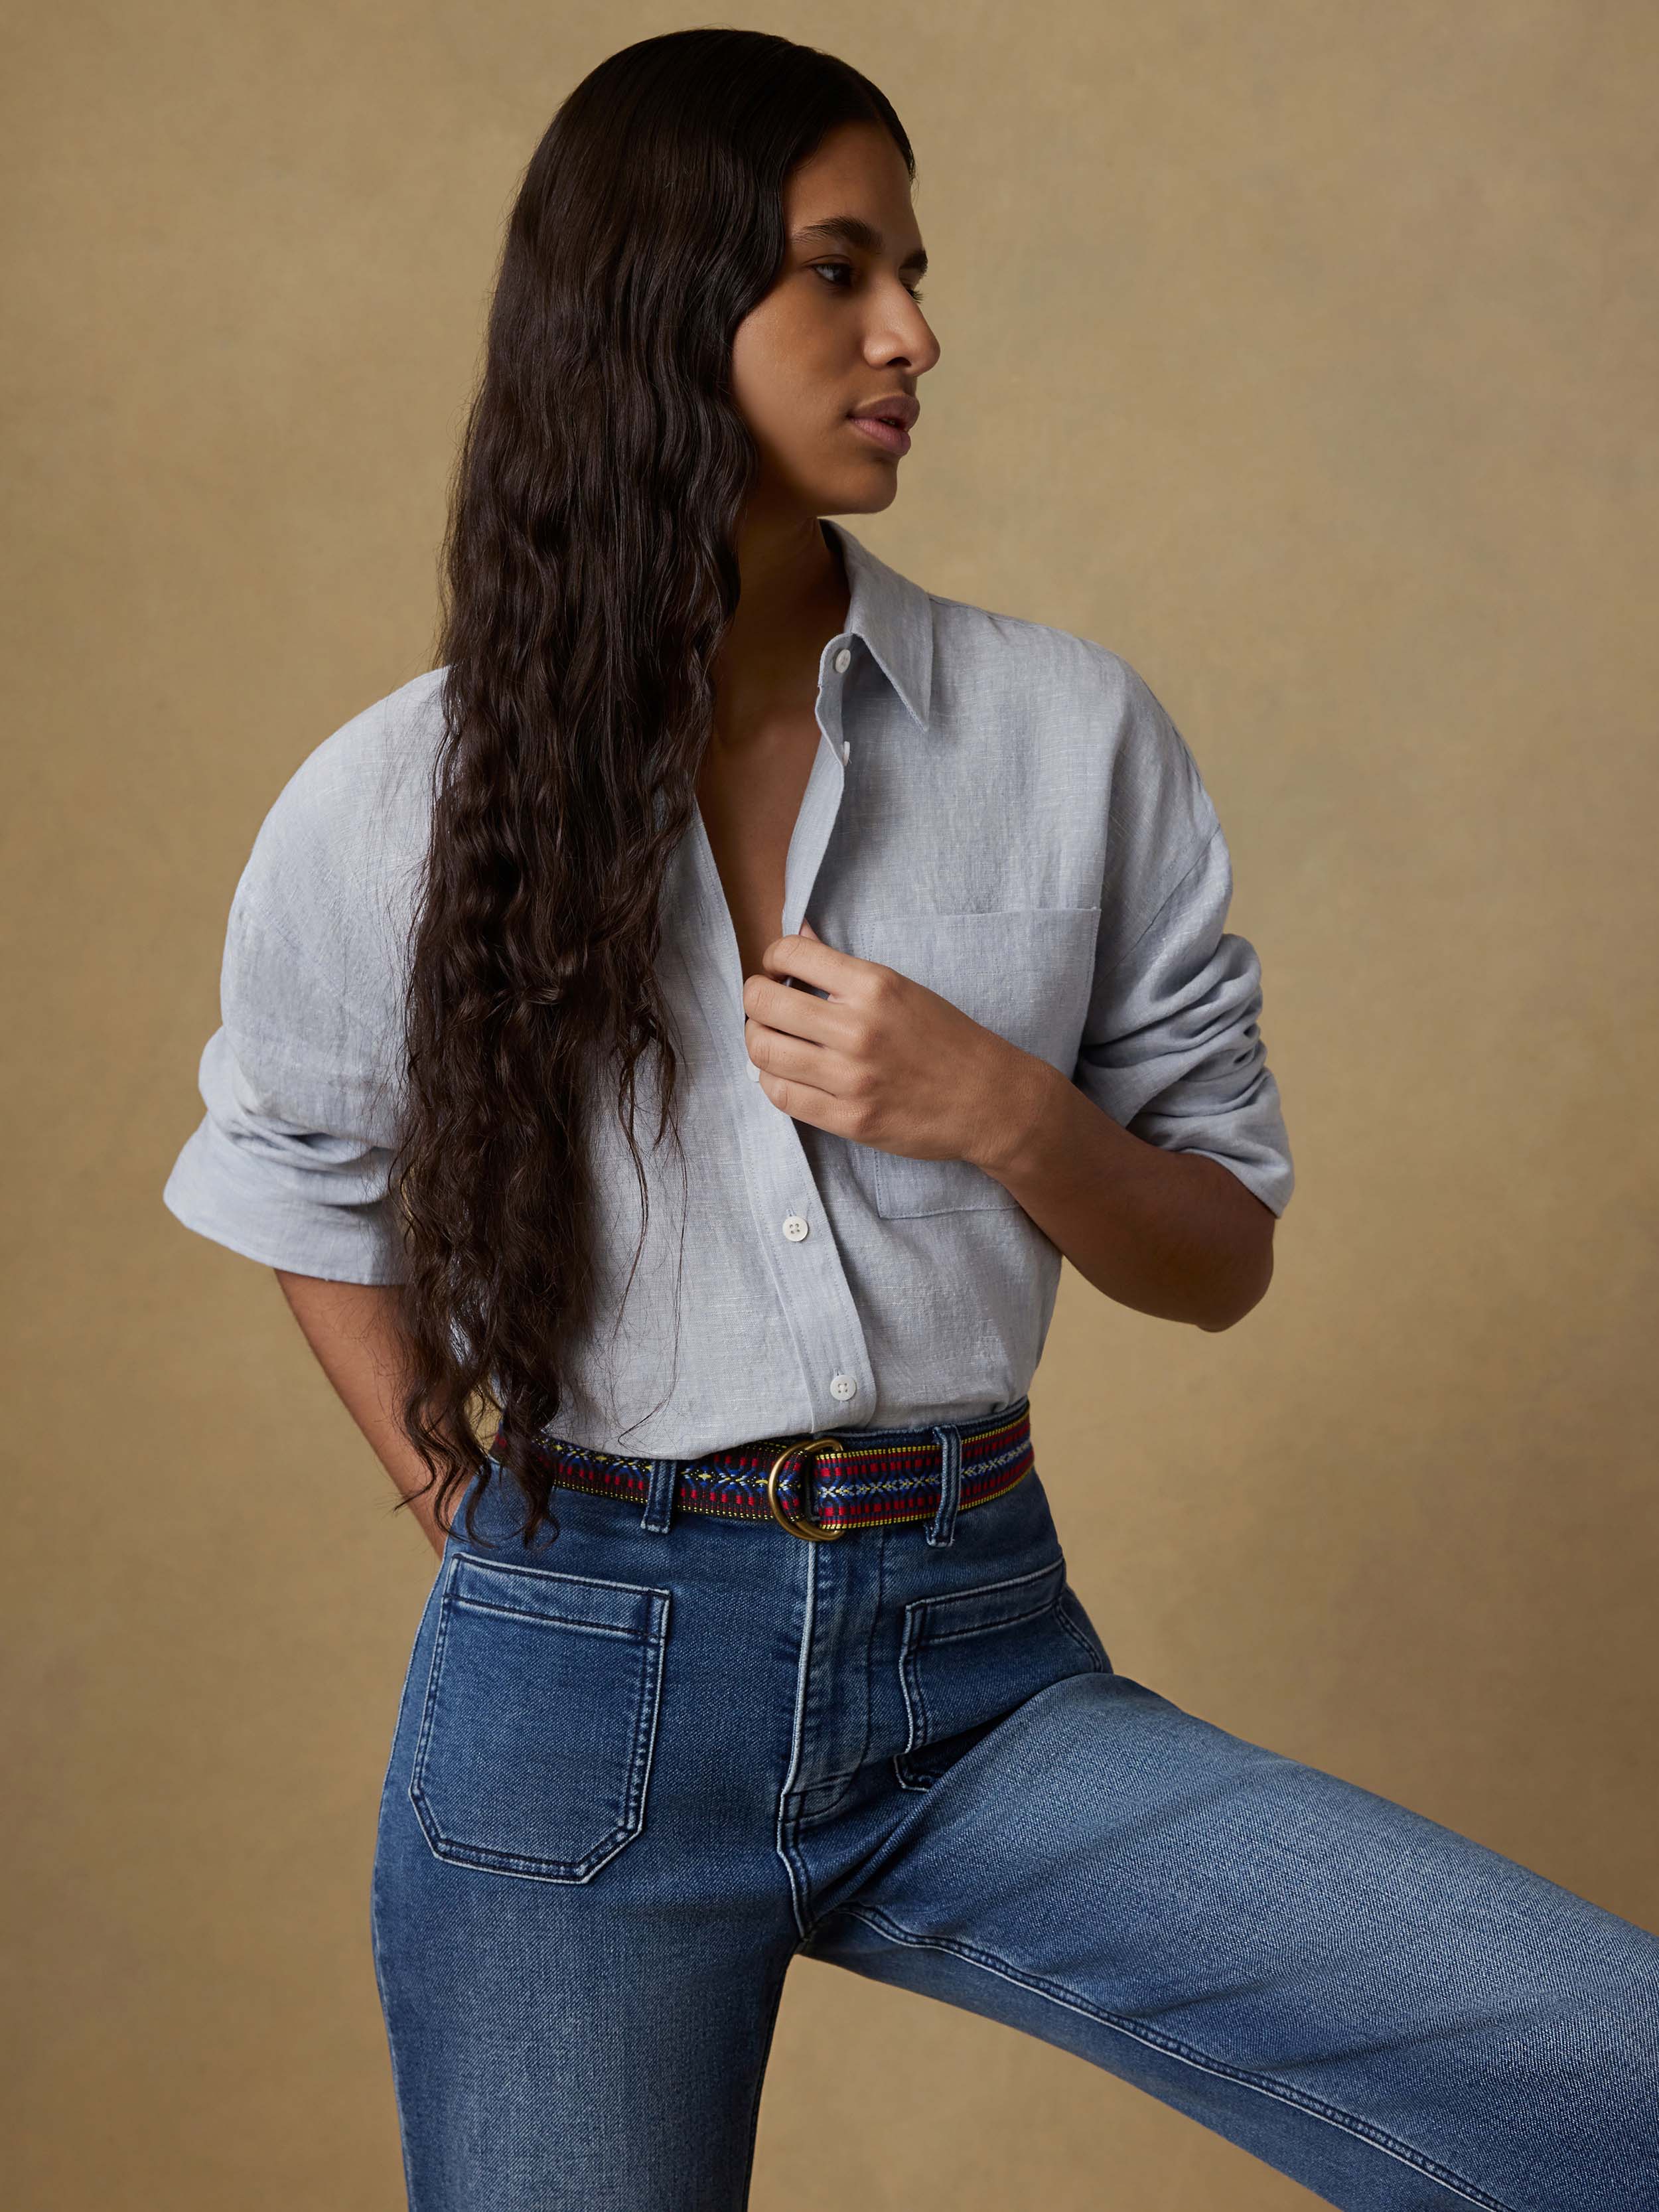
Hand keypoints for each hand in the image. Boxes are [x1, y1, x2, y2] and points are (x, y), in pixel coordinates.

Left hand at [741, 918, 1049, 1175]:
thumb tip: (799, 935)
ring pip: (763, 1051)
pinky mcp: (850, 1119)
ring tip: (771, 1038)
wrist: (989, 1099)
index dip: (773, 958)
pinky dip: (772, 1079)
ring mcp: (852, 1079)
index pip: (791, 954)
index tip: (780, 970)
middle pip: (763, 1003)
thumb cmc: (947, 1039)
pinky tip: (785, 1072)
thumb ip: (845, 967)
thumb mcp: (903, 988)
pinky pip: (782, 1096)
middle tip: (767, 1004)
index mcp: (875, 986)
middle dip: (755, 998)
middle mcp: (858, 1029)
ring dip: (757, 1039)